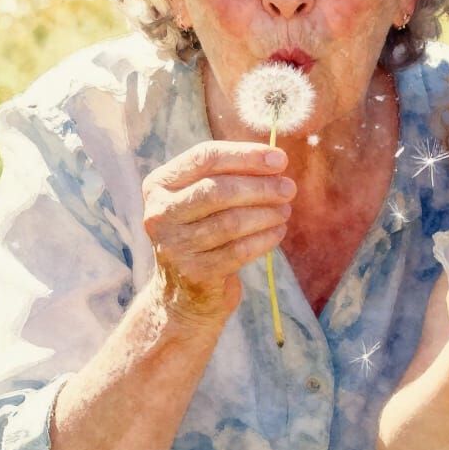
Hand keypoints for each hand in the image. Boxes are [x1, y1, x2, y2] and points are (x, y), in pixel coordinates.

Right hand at [141, 141, 294, 322]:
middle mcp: (159, 213)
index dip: (246, 156)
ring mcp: (174, 245)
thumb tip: (275, 161)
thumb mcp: (204, 198)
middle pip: (218, 190)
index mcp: (160, 184)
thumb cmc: (203, 232)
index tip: (280, 159)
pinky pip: (239, 250)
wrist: (184, 293)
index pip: (205, 157)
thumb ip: (231, 174)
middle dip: (261, 187)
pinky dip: (265, 239)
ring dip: (266, 214)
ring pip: (231, 222)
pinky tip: (278, 232)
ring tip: (284, 211)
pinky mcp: (194, 272)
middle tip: (289, 189)